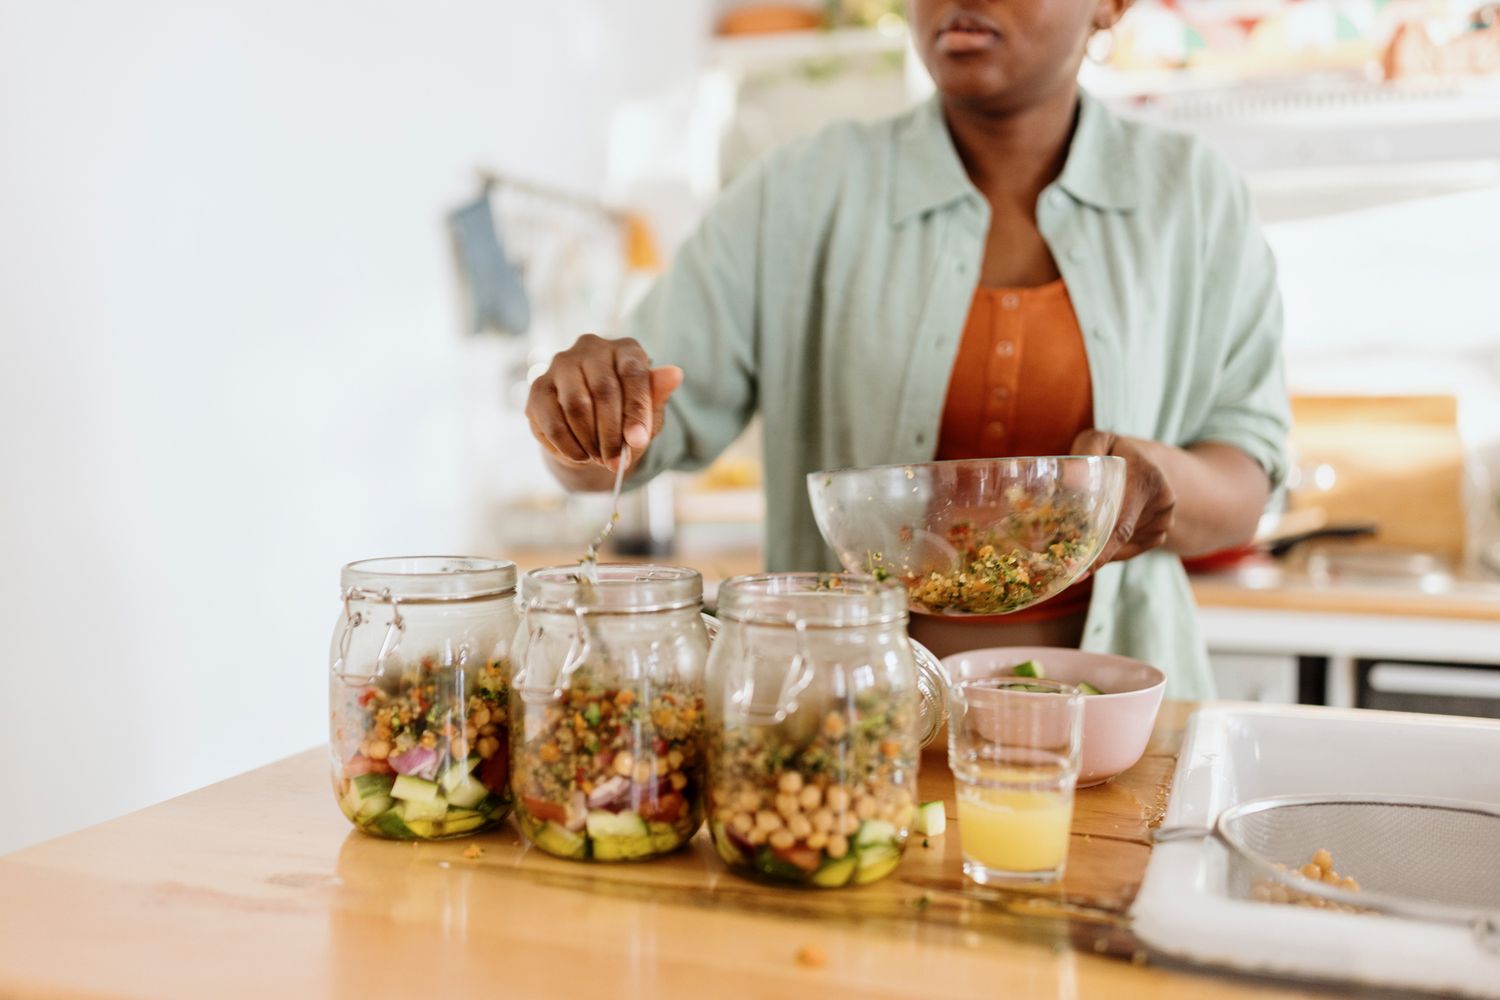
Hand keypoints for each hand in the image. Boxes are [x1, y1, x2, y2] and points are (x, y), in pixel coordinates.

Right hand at [526, 334, 683, 469]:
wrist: (592, 430)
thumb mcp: (648, 410)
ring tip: (601, 459)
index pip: (633, 374)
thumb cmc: (626, 415)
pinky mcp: (538, 388)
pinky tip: (580, 456)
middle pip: (603, 390)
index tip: (639, 441)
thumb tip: (675, 373)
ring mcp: (561, 365)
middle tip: (617, 462)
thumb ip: (657, 394)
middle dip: (612, 433)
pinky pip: (552, 420)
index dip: (636, 410)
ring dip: (590, 440)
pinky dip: (568, 445)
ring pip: (575, 405)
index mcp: (625, 348)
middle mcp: (590, 348)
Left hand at [1070, 430, 1176, 563]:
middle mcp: (1162, 504)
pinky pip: (1129, 550)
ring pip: (1123, 547)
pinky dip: (1111, 550)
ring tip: (1076, 545)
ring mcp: (1163, 522)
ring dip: (1100, 550)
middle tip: (1066, 567)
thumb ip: (1085, 451)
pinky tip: (1098, 539)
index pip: (1122, 526)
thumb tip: (1069, 479)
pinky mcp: (1159, 535)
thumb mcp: (1100, 441)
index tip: (1081, 570)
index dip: (1101, 551)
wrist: (1149, 461)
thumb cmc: (1117, 451)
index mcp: (1147, 480)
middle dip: (1092, 553)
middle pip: (1121, 539)